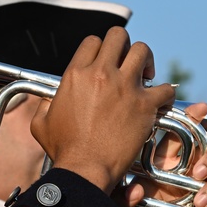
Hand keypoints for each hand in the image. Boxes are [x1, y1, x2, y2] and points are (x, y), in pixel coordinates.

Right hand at [32, 26, 173, 193]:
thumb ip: (46, 104)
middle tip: (127, 65)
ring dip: (146, 61)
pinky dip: (165, 94)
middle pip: (118, 36)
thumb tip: (49, 100)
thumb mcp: (41, 124)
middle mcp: (101, 74)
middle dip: (124, 47)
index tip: (105, 65)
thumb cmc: (64, 150)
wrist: (85, 169)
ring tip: (145, 77)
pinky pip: (165, 88)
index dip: (100, 50)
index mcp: (76, 74)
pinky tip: (160, 103)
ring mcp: (125, 87)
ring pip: (143, 51)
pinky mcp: (144, 105)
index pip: (93, 41)